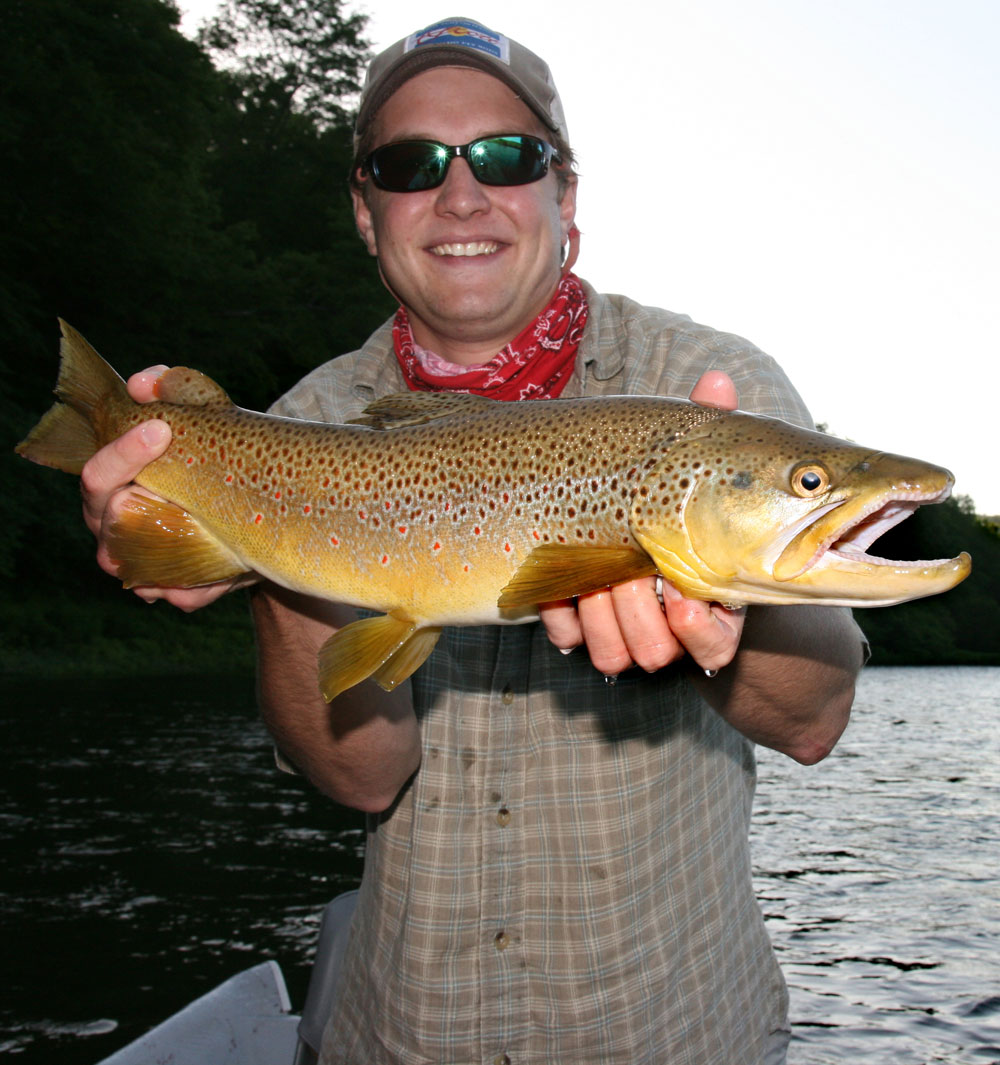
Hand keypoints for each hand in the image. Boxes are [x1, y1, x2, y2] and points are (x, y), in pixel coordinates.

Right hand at [80, 367, 243, 610]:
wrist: (260, 504)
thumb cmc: (215, 456)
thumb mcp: (205, 418)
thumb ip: (175, 391)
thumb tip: (145, 383)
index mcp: (110, 485)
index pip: (98, 474)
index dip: (122, 452)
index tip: (161, 428)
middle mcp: (115, 527)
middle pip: (110, 523)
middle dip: (139, 505)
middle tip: (184, 486)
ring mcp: (142, 563)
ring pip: (142, 572)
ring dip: (169, 559)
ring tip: (209, 536)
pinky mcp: (180, 589)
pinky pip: (185, 596)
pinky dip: (201, 589)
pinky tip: (226, 572)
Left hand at [538, 370, 745, 675]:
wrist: (619, 522)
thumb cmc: (677, 499)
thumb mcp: (697, 464)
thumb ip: (712, 428)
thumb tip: (718, 381)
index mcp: (711, 598)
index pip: (715, 643)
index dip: (697, 628)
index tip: (680, 594)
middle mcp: (671, 630)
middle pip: (654, 649)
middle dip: (634, 606)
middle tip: (627, 566)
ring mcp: (628, 636)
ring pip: (614, 655)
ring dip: (598, 611)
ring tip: (595, 571)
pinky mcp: (584, 632)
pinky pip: (571, 643)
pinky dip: (561, 612)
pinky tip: (560, 582)